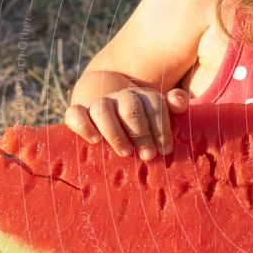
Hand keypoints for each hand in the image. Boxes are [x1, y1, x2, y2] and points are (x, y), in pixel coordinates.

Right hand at [64, 87, 189, 160]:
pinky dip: (83, 125)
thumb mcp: (160, 114)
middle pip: (131, 109)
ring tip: (125, 152)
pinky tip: (95, 140)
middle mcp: (122, 96)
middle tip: (148, 156)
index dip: (161, 127)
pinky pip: (75, 113)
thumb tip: (178, 102)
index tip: (165, 150)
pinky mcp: (79, 112)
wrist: (110, 108)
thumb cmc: (143, 121)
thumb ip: (174, 105)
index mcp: (144, 96)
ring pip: (103, 110)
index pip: (155, 105)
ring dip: (115, 132)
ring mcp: (100, 103)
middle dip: (141, 133)